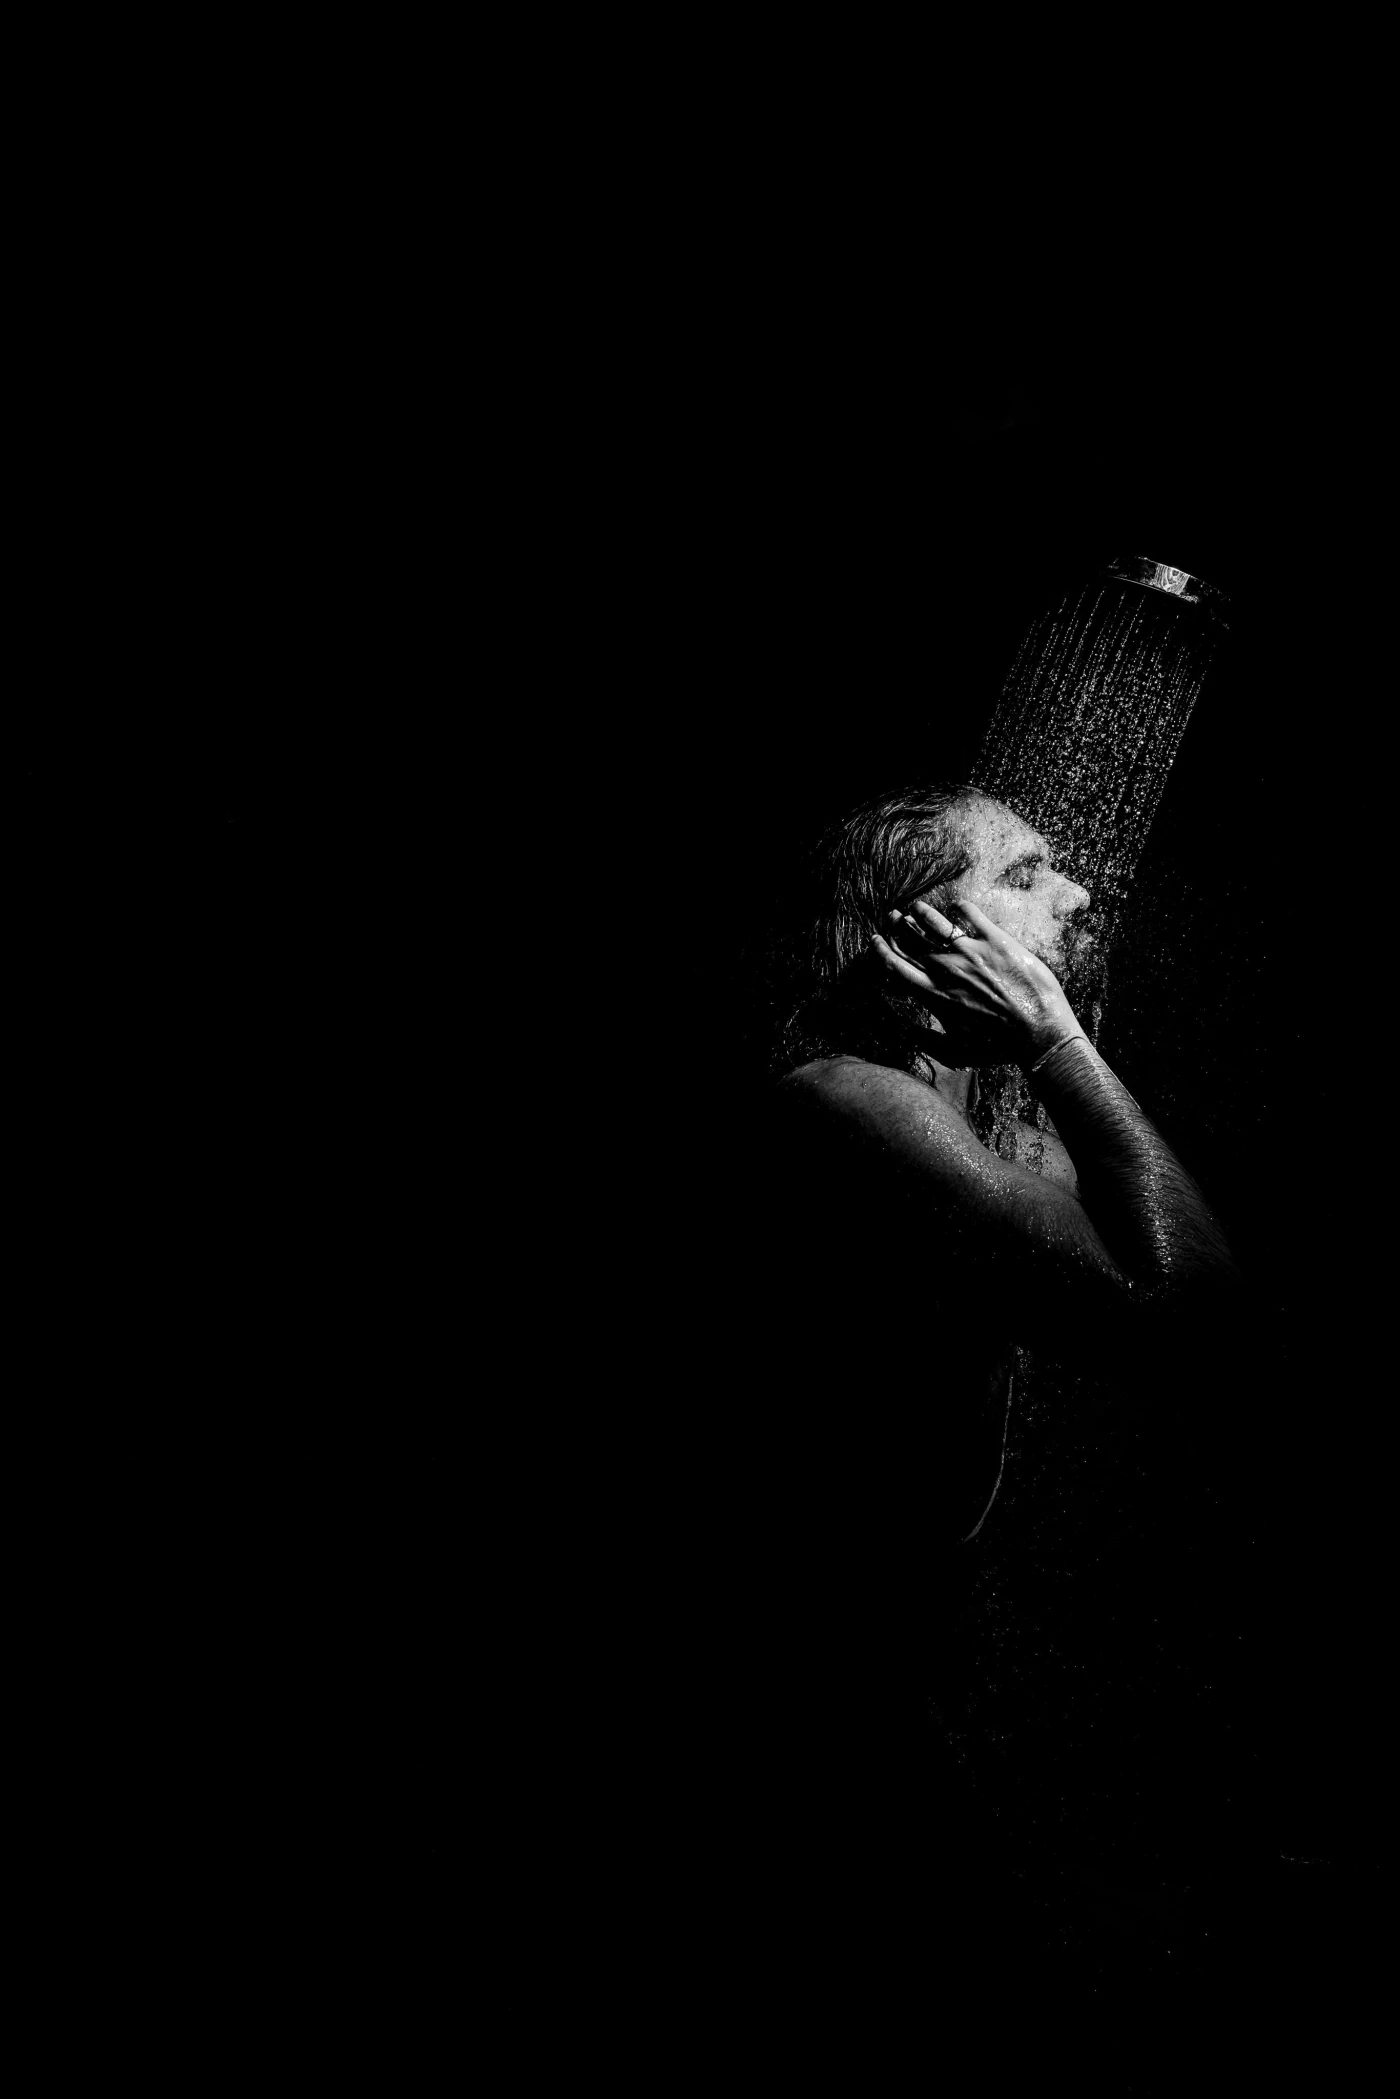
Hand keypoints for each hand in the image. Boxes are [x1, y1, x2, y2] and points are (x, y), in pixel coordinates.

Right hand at [869, 896, 1081, 1067]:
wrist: (1038, 1033)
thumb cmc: (997, 1048)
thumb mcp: (953, 1050)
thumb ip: (923, 1039)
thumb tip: (900, 1028)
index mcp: (934, 996)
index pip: (895, 966)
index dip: (881, 950)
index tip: (875, 940)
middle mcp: (946, 970)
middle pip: (909, 939)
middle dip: (895, 925)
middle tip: (892, 916)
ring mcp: (970, 953)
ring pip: (932, 921)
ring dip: (920, 912)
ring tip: (916, 907)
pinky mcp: (996, 941)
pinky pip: (968, 913)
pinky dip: (958, 907)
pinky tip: (957, 908)